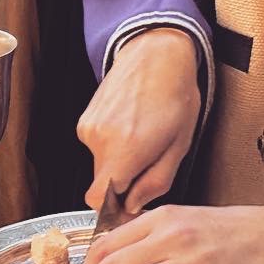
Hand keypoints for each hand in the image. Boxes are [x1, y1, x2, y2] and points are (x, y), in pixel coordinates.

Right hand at [76, 28, 201, 211]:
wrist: (156, 54)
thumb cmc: (175, 95)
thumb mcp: (179, 146)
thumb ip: (155, 183)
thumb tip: (133, 205)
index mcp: (125, 149)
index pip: (99, 200)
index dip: (114, 209)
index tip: (131, 204)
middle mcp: (100, 139)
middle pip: (102, 183)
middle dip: (124, 181)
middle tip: (150, 160)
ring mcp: (88, 127)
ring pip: (100, 164)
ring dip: (120, 160)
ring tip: (143, 135)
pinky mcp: (84, 119)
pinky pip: (97, 146)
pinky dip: (113, 144)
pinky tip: (131, 125)